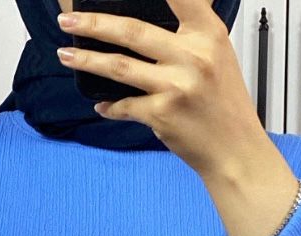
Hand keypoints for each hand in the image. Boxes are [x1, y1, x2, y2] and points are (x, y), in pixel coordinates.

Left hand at [56, 0, 266, 178]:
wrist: (234, 150)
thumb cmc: (225, 104)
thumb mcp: (218, 54)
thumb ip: (190, 32)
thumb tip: (149, 21)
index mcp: (207, 33)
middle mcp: (192, 56)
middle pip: (131, 30)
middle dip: (92, 23)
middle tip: (67, 20)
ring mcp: (175, 86)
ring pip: (119, 66)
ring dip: (87, 60)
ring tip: (65, 54)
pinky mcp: (161, 114)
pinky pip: (124, 105)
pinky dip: (110, 105)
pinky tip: (101, 104)